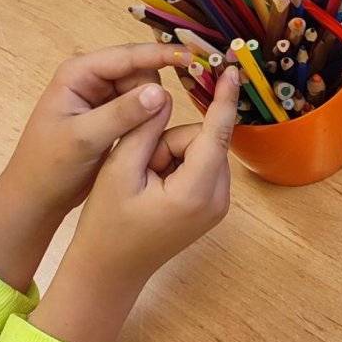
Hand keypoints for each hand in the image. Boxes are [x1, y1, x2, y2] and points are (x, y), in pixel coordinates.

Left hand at [0, 43, 190, 292]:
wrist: (36, 198)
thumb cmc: (50, 166)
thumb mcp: (85, 139)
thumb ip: (121, 114)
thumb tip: (161, 92)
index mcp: (78, 73)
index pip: (126, 56)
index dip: (160, 55)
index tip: (192, 58)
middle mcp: (91, 78)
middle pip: (139, 70)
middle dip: (154, 90)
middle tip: (164, 118)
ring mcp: (102, 96)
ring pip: (144, 89)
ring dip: (152, 107)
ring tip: (151, 133)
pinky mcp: (111, 114)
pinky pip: (140, 106)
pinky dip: (149, 117)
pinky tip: (152, 134)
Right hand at [30, 67, 240, 341]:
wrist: (108, 272)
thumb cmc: (106, 225)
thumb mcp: (119, 170)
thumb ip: (146, 129)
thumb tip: (165, 96)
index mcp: (196, 191)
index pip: (216, 134)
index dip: (224, 99)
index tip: (234, 69)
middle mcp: (217, 199)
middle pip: (202, 140)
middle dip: (168, 141)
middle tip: (137, 168)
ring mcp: (216, 205)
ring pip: (198, 151)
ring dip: (168, 154)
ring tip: (141, 183)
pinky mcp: (209, 206)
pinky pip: (197, 165)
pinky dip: (173, 165)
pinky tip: (150, 188)